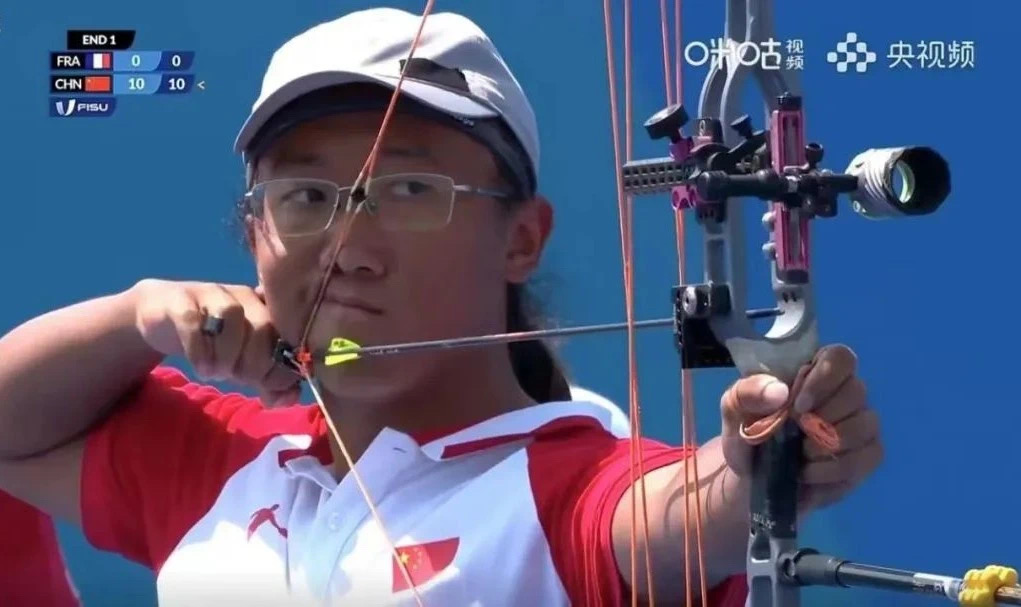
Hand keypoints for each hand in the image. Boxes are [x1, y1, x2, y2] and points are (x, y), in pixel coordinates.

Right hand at [133, 279, 300, 406]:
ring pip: (231, 315)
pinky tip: (200, 367)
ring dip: (228, 353)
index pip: (288, 334)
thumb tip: (290, 397)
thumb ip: (269, 382)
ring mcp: (212, 294)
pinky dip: (199, 349)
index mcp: (268, 310)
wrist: (162, 315)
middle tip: (239, 379)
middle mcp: (244, 296)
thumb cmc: (213, 341)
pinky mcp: (180, 300)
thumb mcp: (244, 365)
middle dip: (255, 362)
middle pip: (263, 323)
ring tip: (218, 373)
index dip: (282, 365)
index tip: (266, 385)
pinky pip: (192, 320)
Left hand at [719, 344, 882, 512]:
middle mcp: (843, 393)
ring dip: (828, 444)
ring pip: (866, 424)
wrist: (751, 479)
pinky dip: (834, 468)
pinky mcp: (866, 456)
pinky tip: (809, 472)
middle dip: (822, 417)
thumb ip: (747, 392)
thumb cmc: (747, 434)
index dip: (825, 378)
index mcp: (812, 372)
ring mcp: (860, 424)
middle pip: (856, 391)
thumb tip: (780, 391)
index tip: (798, 405)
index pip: (839, 357)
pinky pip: (869, 455)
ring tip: (800, 453)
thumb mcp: (734, 409)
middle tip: (795, 433)